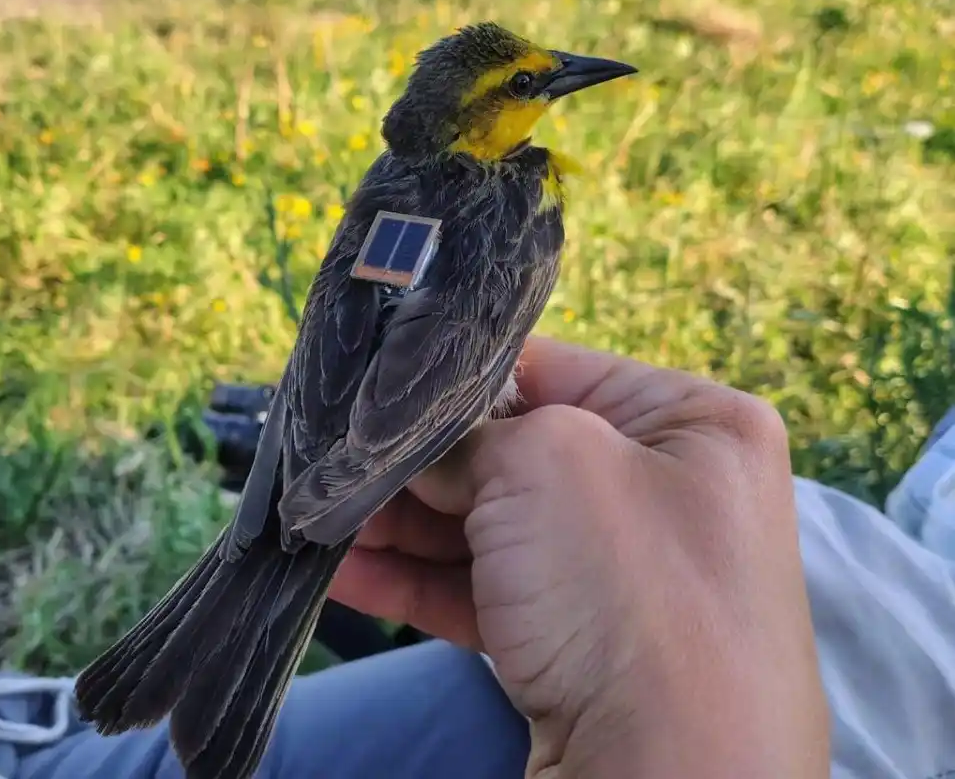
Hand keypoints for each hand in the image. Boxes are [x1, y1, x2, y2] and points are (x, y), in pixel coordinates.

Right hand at [330, 336, 829, 777]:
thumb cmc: (626, 592)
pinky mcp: (581, 643)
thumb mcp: (544, 464)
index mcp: (693, 423)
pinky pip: (488, 592)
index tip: (377, 389)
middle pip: (515, 454)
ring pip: (492, 529)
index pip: (553, 371)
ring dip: (404, 526)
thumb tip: (418, 445)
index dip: (460, 380)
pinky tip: (345, 572)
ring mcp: (623, 574)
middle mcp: (667, 492)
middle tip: (336, 461)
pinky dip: (417, 582)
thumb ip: (471, 437)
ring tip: (323, 519)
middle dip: (420, 464)